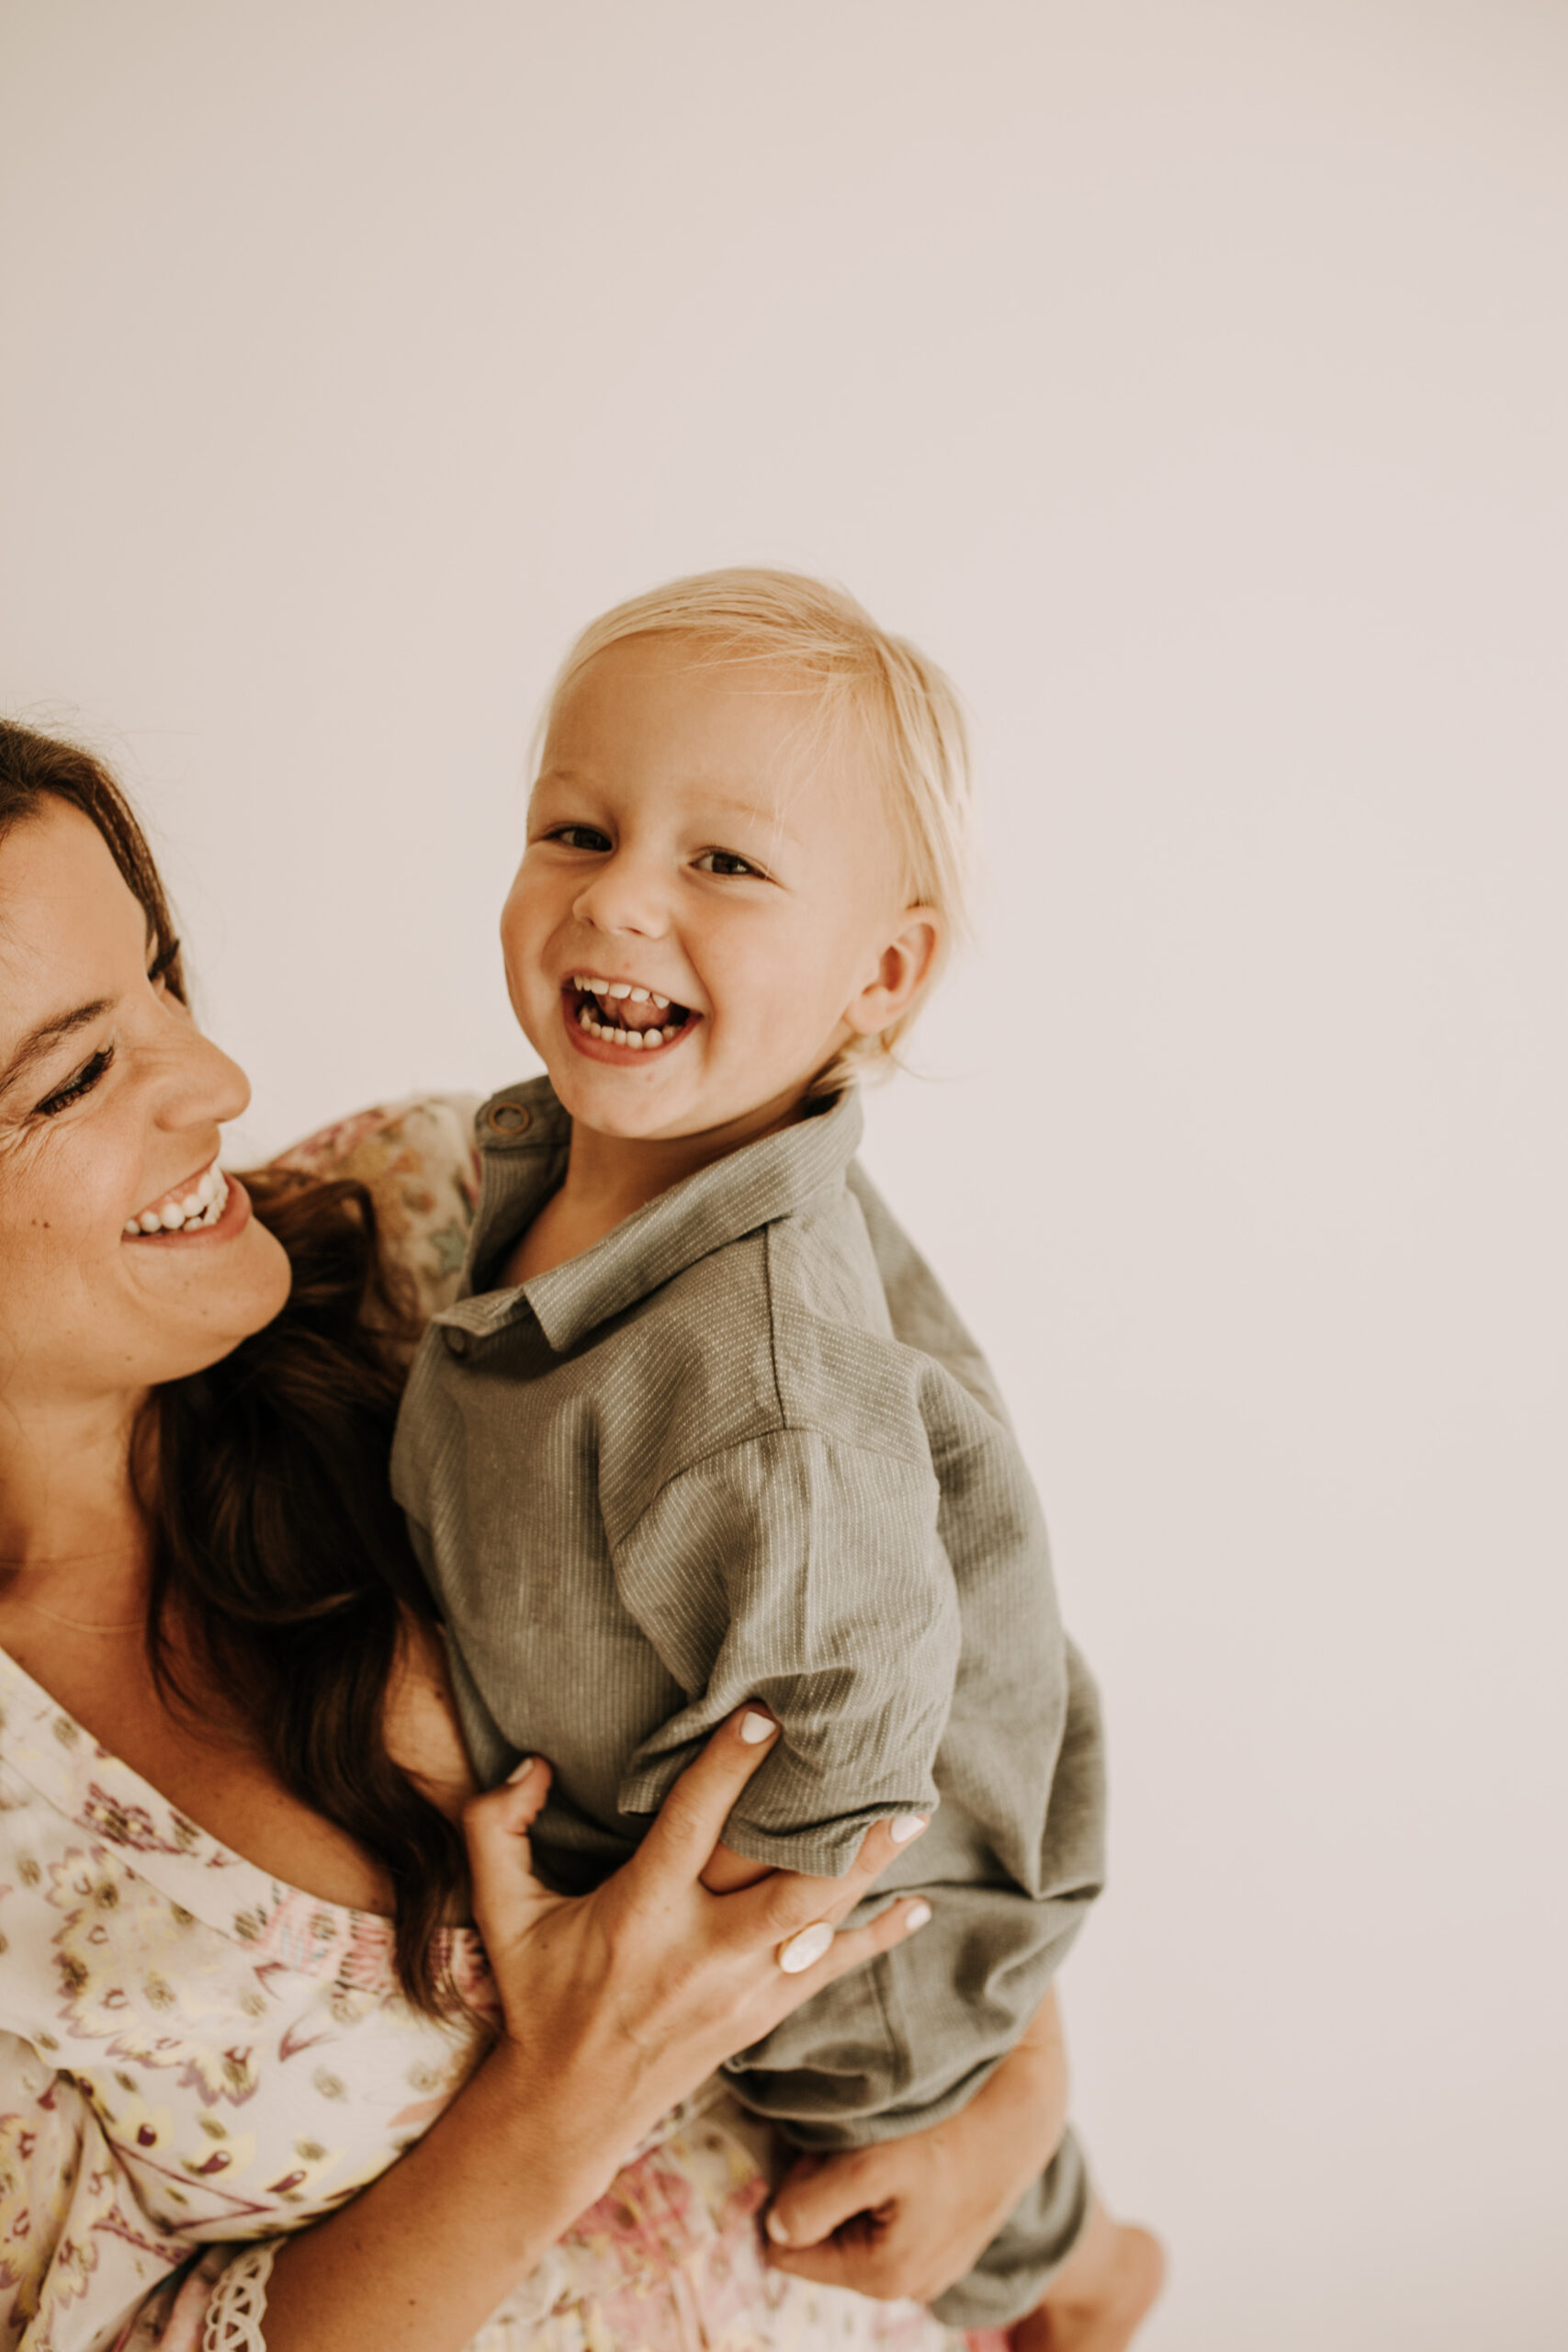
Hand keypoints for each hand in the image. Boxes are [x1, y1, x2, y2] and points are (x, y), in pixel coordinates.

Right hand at [461, 1706, 931, 2203]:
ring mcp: (738, 1990)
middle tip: (883, 1768)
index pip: (692, 1827)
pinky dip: (875, 1940)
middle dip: (837, 1831)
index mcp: (638, 1914)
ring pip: (817, 1925)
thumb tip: (532, 1765)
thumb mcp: (500, 1913)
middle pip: (783, 1886)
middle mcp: (698, 1952)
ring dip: (869, 1872)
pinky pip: (829, 1974)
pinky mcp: (761, 2017)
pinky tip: (918, 1910)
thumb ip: (496, 1828)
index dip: (728, 1769)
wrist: (569, 2109)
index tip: (765, 1714)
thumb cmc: (538, 1994)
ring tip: (913, 1817)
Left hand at [763, 1991, 1068, 2304]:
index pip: (786, 2251)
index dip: (790, 2198)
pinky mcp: (947, 2244)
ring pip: (854, 2228)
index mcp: (881, 2277)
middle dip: (822, 2194)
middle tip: (850, 2147)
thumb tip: (774, 2228)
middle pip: (822, 2240)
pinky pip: (888, 2222)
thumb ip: (810, 2204)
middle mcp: (907, 2287)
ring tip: (883, 2151)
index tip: (817, 2158)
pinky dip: (885, 2190)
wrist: (1019, 2115)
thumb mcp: (866, 2164)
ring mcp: (932, 2268)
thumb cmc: (943, 2134)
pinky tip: (908, 2161)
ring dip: (853, 2189)